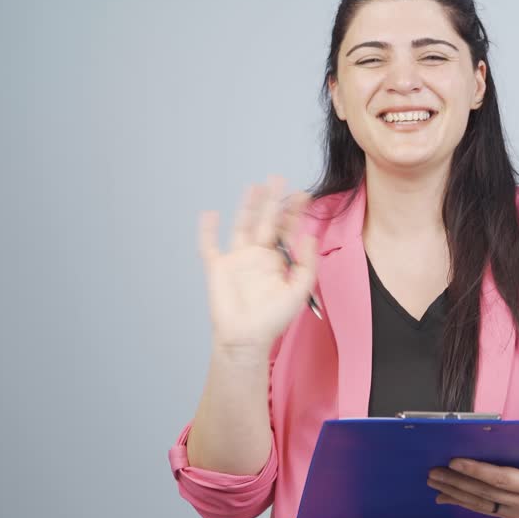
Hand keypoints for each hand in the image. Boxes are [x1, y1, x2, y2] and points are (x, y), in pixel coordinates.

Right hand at [199, 175, 318, 352]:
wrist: (247, 338)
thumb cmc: (274, 319)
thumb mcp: (299, 290)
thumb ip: (307, 264)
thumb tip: (311, 236)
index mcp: (278, 260)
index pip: (287, 230)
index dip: (294, 212)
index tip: (304, 194)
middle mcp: (258, 255)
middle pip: (266, 221)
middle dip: (273, 200)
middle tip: (279, 179)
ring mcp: (237, 259)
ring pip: (242, 226)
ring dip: (247, 207)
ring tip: (255, 186)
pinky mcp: (218, 268)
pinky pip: (210, 246)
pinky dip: (208, 230)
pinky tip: (210, 214)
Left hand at [426, 435, 518, 517]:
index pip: (501, 479)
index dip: (476, 470)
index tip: (455, 461)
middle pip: (484, 493)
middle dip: (457, 481)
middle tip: (433, 471)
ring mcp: (516, 512)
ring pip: (479, 504)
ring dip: (454, 493)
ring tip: (433, 481)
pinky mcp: (511, 514)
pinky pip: (482, 509)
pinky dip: (461, 502)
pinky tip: (443, 497)